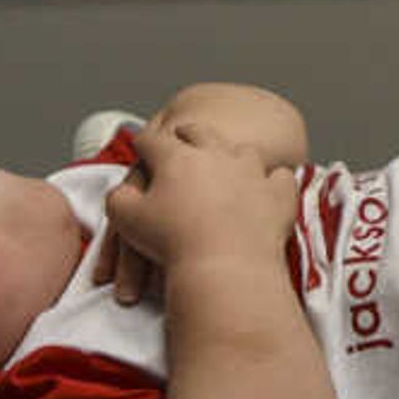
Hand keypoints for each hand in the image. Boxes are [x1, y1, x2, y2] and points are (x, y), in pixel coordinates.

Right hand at [98, 114, 301, 298]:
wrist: (225, 264)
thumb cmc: (172, 242)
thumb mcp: (126, 219)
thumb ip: (119, 199)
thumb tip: (121, 193)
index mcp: (176, 157)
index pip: (153, 139)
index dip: (144, 141)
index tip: (141, 142)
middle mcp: (216, 154)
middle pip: (198, 133)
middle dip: (186, 133)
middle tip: (180, 135)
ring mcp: (252, 171)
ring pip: (242, 150)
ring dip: (233, 152)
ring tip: (229, 156)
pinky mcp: (278, 195)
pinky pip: (280, 178)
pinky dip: (274, 180)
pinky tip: (271, 184)